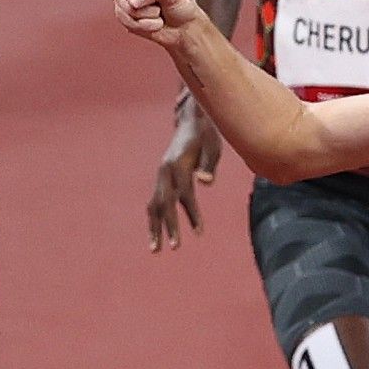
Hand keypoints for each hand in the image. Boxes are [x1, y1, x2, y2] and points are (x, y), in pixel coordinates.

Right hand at [82, 0, 205, 53]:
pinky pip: (128, 22)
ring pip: (124, 7)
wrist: (183, 29)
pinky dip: (145, 26)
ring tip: (159, 13)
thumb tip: (132, 1)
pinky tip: (155, 24)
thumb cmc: (181, 4)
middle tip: (158, 3)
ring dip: (147, 14)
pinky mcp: (124, 16)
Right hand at [147, 103, 222, 252]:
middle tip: (175, 248)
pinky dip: (155, 219)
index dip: (192, 214)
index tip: (200, 232)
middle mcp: (165, 171)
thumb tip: (206, 183)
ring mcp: (161, 175)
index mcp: (178, 165)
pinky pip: (155, 202)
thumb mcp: (214, 147)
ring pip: (154, 205)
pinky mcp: (163, 178)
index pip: (184, 195)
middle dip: (168, 227)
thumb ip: (209, 166)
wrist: (194, 119)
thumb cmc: (207, 134)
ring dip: (154, 228)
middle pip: (164, 204)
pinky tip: (158, 234)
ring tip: (156, 250)